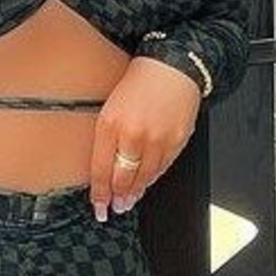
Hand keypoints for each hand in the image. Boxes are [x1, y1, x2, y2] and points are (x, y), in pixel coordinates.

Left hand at [88, 56, 201, 218]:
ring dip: (135, 193)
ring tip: (128, 202)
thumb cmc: (138, 82)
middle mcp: (133, 134)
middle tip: (114, 208)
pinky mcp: (177, 140)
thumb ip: (105, 136)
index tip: (99, 206)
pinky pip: (162, 168)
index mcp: (110, 124)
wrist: (172, 67)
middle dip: (117, 198)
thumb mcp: (109, 106)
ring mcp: (157, 139)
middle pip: (123, 179)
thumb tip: (103, 167)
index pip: (101, 170)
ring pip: (144, 177)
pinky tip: (146, 183)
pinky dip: (152, 179)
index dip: (100, 194)